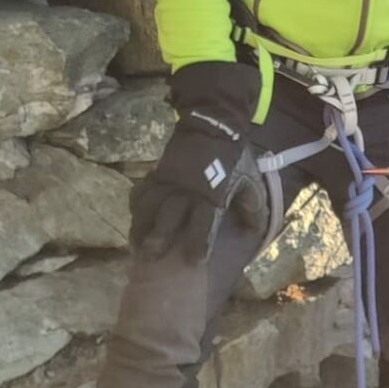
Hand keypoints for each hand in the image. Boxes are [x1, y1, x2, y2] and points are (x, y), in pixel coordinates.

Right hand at [131, 62, 263, 261]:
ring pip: (150, 206)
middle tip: (151, 259)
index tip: (194, 262)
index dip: (198, 243)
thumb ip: (252, 207)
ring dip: (142, 226)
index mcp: (212, 195)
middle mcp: (187, 190)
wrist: (214, 125)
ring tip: (136, 245)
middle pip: (168, 217)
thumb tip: (254, 231)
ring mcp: (170, 180)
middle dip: (159, 239)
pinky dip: (137, 205)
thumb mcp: (249, 180)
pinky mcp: (159, 172)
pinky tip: (135, 219)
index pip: (204, 224)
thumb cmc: (233, 157)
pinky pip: (143, 190)